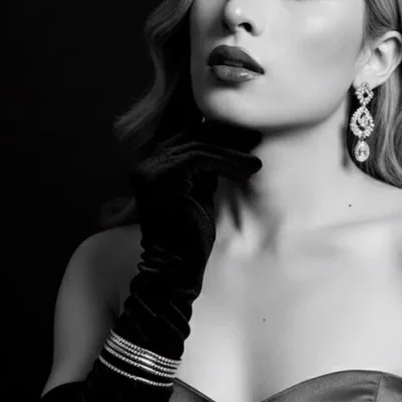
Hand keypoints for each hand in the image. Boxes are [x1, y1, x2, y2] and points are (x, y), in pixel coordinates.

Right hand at [130, 119, 262, 289]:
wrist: (177, 265)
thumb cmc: (191, 233)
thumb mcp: (200, 189)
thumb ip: (207, 165)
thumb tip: (231, 139)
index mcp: (152, 166)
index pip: (187, 138)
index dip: (218, 137)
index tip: (247, 139)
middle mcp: (146, 164)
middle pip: (191, 138)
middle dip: (226, 140)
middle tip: (254, 144)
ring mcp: (149, 169)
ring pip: (198, 147)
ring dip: (231, 154)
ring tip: (254, 164)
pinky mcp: (160, 176)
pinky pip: (200, 158)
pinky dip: (227, 162)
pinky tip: (247, 170)